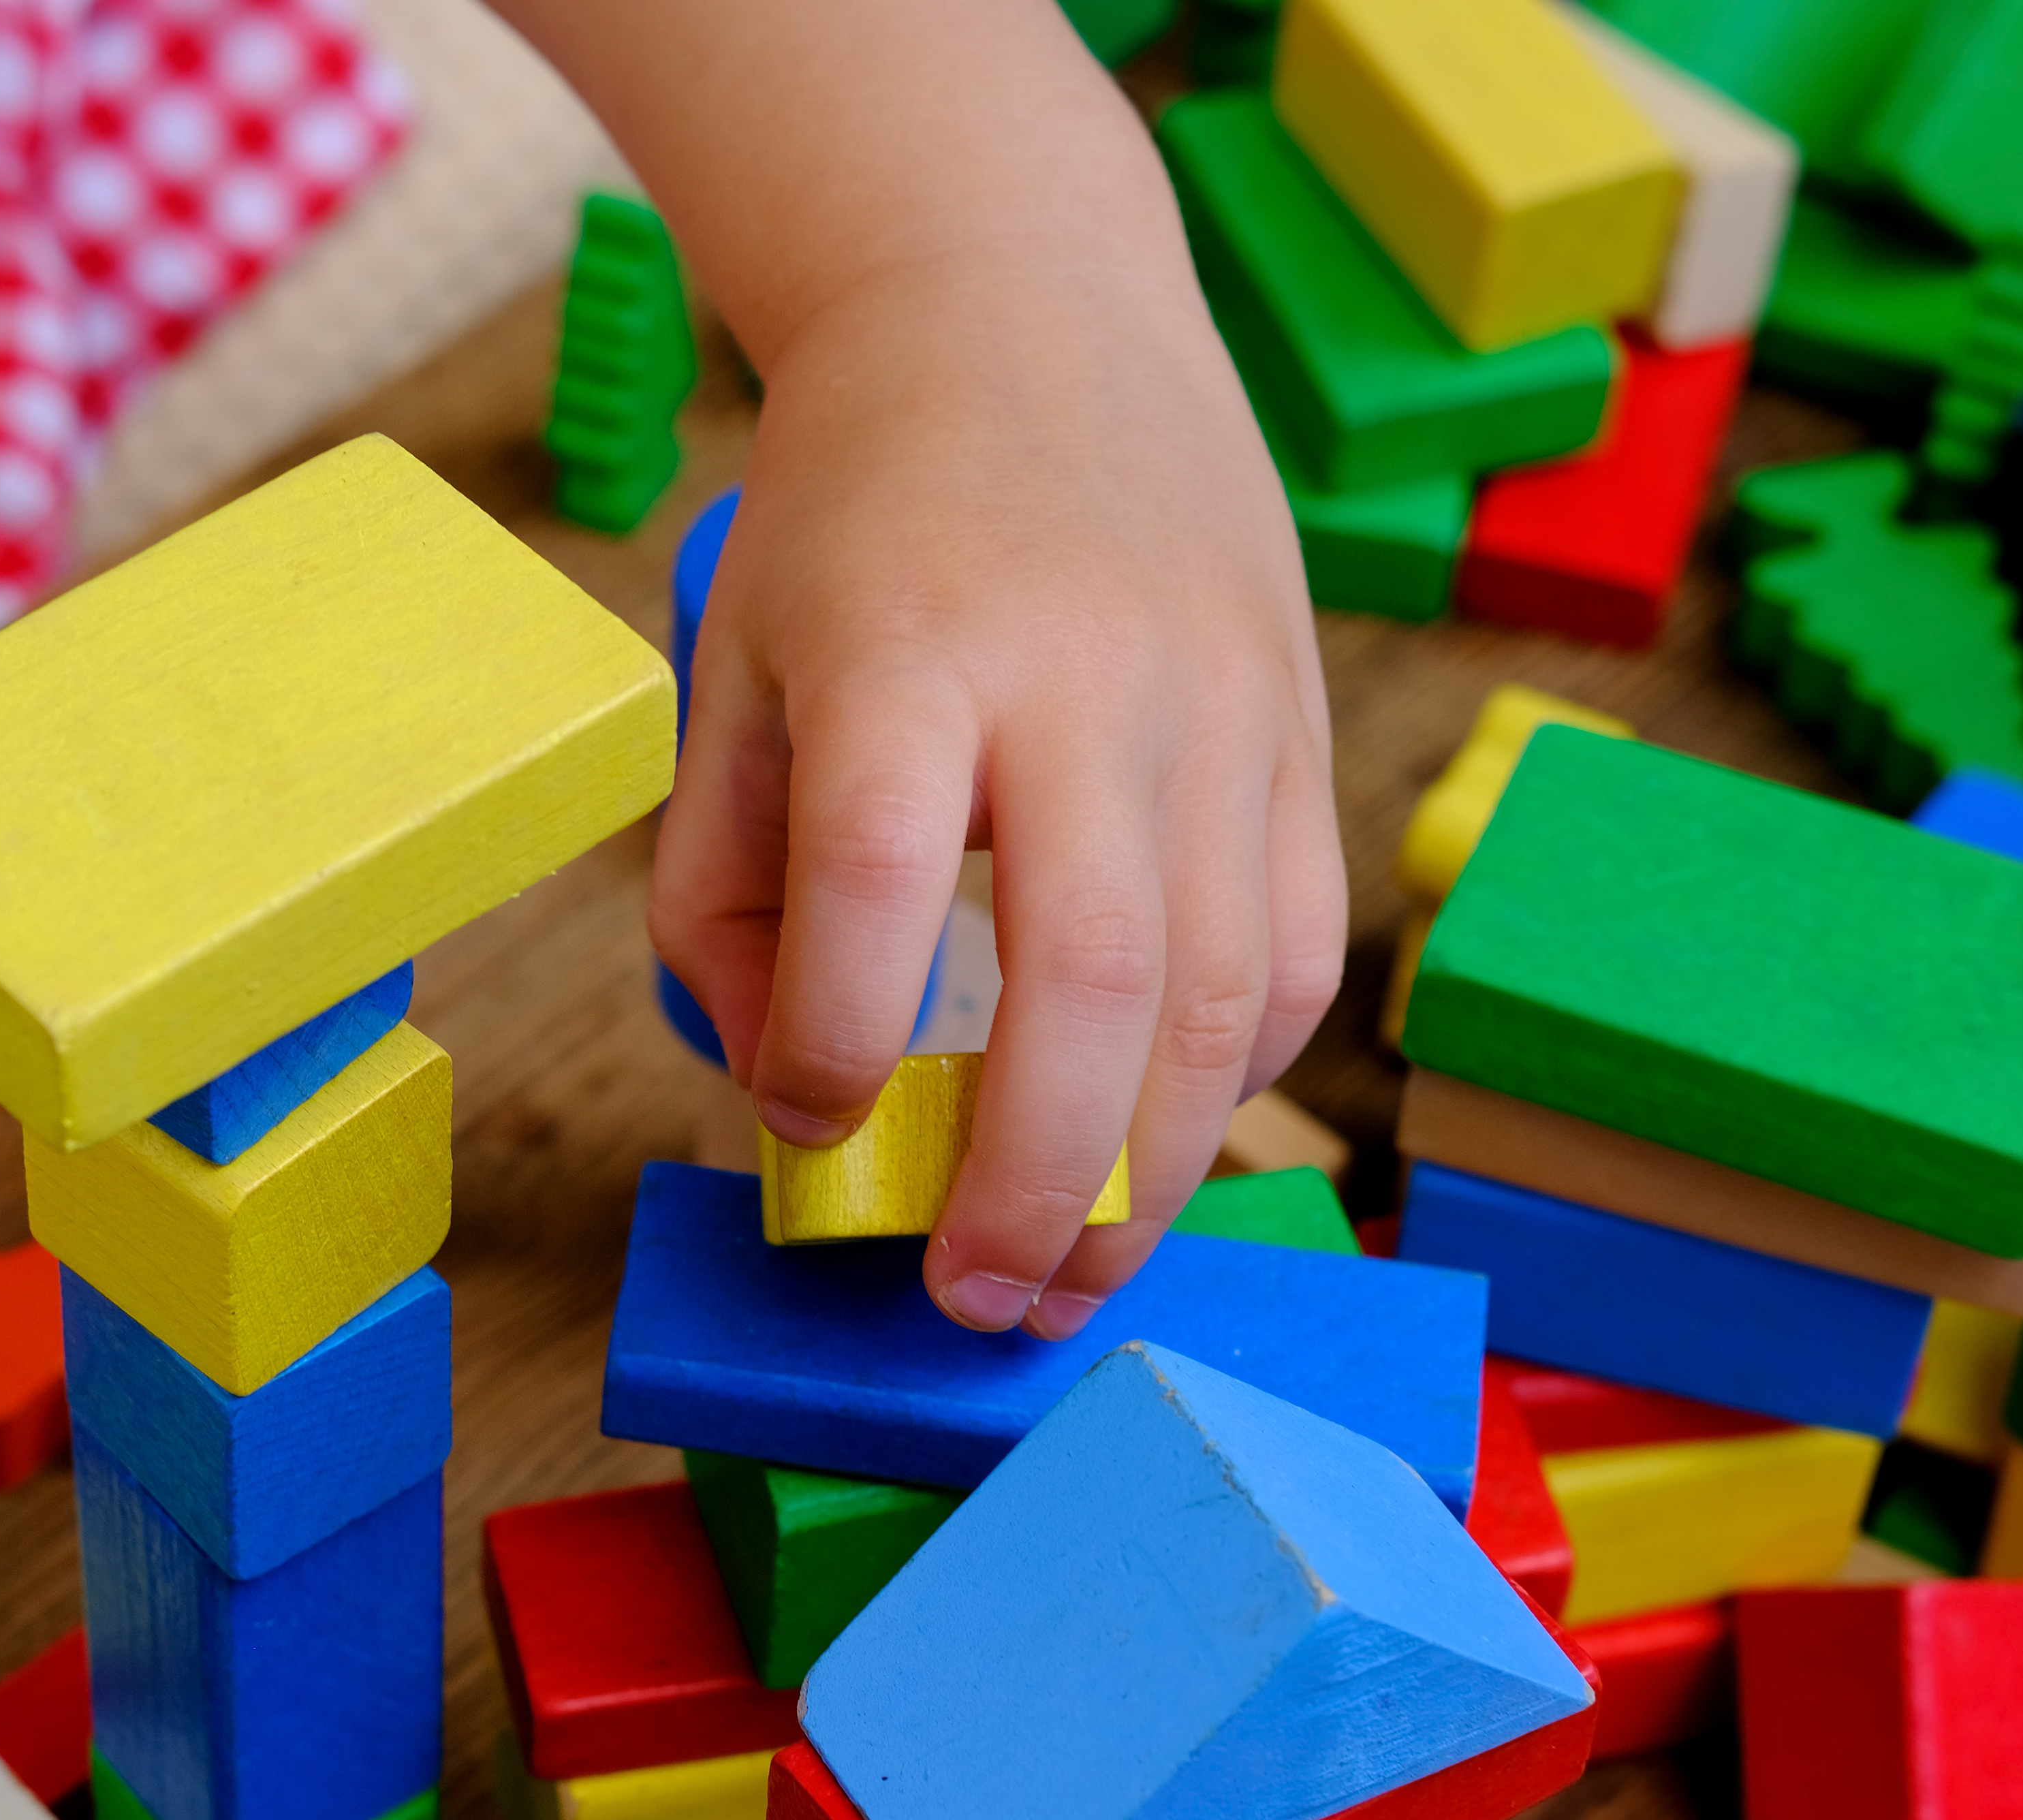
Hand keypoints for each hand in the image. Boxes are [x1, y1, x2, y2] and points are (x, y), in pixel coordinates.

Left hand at [657, 240, 1344, 1338]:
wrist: (1028, 315)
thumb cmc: (856, 516)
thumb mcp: (733, 667)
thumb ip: (723, 884)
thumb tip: (781, 1092)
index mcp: (908, 647)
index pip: (876, 878)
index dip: (834, 1041)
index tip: (806, 1123)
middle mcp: (1086, 677)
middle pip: (1096, 974)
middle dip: (1038, 1180)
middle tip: (972, 1301)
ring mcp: (1221, 705)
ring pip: (1226, 989)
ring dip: (1153, 1173)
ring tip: (1069, 1283)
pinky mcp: (1300, 729)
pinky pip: (1298, 948)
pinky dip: (1235, 1077)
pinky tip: (1161, 1144)